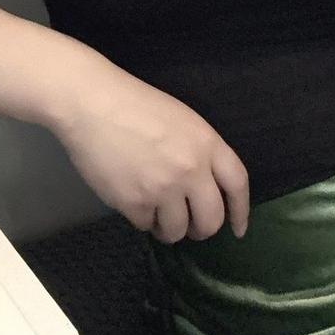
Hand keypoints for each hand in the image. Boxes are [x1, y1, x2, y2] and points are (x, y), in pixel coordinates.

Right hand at [52, 59, 250, 243]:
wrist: (94, 103)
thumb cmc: (136, 105)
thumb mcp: (182, 120)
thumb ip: (199, 152)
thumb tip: (202, 187)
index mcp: (207, 143)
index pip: (238, 184)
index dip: (240, 211)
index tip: (238, 229)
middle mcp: (192, 170)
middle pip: (211, 219)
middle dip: (202, 230)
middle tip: (189, 226)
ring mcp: (164, 188)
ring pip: (177, 231)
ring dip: (169, 228)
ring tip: (156, 213)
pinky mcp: (135, 203)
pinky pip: (146, 226)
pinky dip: (140, 218)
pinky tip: (132, 199)